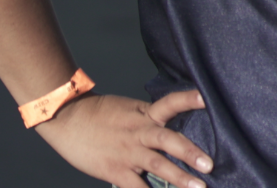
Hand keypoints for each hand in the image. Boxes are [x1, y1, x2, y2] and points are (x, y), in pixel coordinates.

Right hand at [35, 90, 211, 187]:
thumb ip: (151, 119)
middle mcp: (140, 132)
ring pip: (158, 165)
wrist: (66, 118)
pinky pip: (135, 187)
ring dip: (179, 177)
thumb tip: (173, 130)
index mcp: (145, 114)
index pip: (170, 103)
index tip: (206, 98)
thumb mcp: (129, 109)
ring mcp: (128, 153)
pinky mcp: (115, 170)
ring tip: (199, 187)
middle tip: (210, 164)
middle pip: (169, 140)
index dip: (188, 100)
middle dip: (190, 153)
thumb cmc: (99, 114)